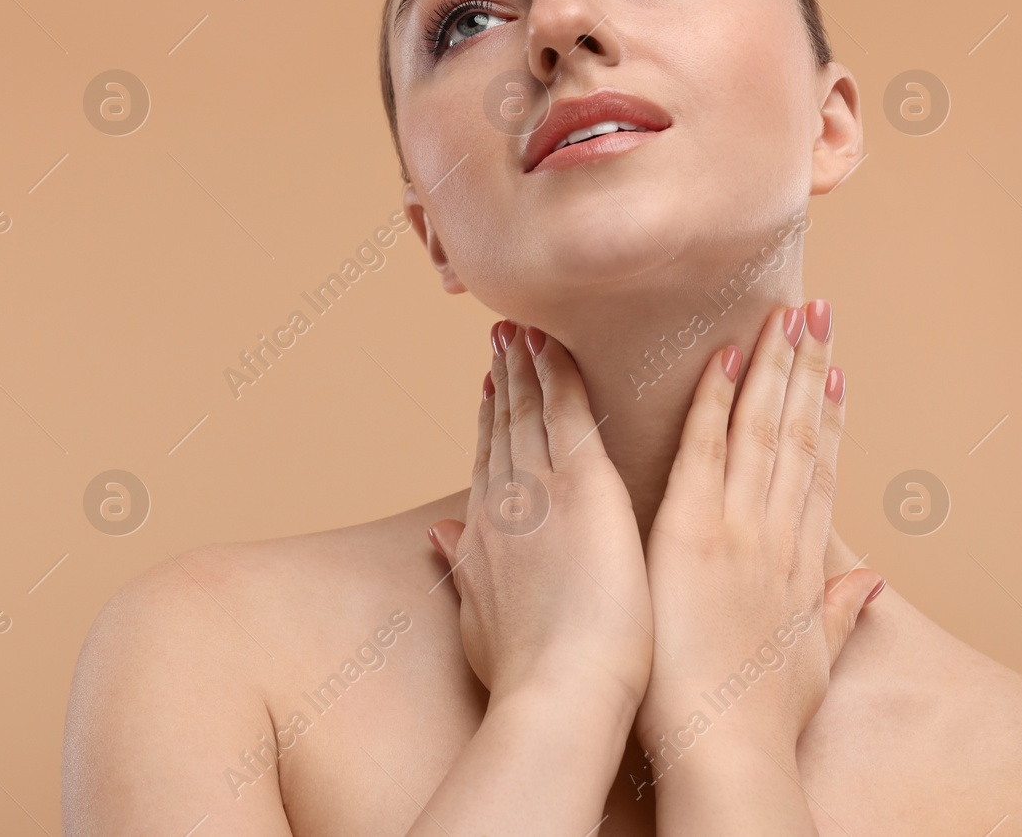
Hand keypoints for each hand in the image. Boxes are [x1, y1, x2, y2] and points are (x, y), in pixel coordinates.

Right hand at [428, 320, 652, 714]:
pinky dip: (557, 372)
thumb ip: (462, 571)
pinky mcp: (582, 484)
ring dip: (524, 366)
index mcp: (484, 537)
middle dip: (503, 383)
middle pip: (501, 429)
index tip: (490, 389)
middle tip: (502, 339)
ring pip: (528, 410)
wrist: (557, 693)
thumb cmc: (528, 679)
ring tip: (521, 328)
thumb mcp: (480, 622)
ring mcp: (539, 489)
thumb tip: (440, 537)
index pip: (487, 465)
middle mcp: (503, 503)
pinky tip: (552, 342)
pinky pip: (566, 410)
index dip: (487, 424)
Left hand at [635, 302, 882, 769]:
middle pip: (797, 435)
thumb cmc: (758, 720)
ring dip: (774, 367)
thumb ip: (840, 614)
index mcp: (798, 563)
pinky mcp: (690, 530)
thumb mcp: (812, 663)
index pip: (816, 471)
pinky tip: (723, 356)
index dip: (828, 416)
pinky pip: (703, 449)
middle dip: (807, 370)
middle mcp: (775, 533)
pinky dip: (714, 400)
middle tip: (817, 312)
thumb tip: (871, 583)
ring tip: (789, 312)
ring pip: (760, 429)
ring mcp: (736, 527)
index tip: (836, 371)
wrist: (726, 750)